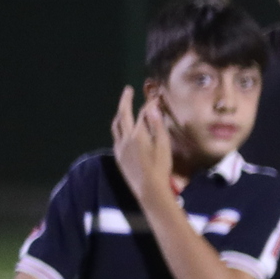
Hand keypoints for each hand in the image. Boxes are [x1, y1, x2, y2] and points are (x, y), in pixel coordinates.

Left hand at [109, 87, 175, 204]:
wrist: (149, 189)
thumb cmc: (160, 168)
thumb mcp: (163, 146)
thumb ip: (157, 126)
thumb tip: (152, 108)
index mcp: (138, 134)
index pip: (142, 113)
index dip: (149, 104)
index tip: (155, 97)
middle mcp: (125, 138)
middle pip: (122, 114)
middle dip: (125, 100)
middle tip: (128, 90)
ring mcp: (120, 147)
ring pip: (116, 125)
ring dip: (119, 113)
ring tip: (123, 107)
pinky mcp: (118, 155)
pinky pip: (116, 136)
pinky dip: (119, 127)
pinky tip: (123, 129)